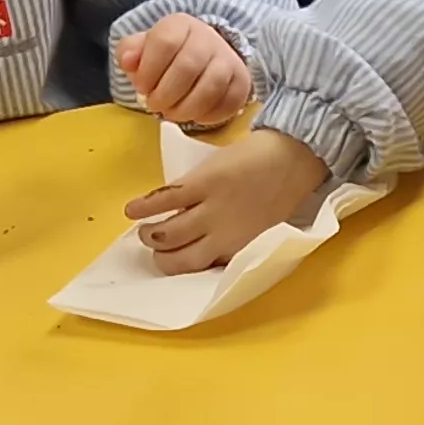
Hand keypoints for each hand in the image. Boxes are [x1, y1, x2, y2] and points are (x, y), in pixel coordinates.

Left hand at [118, 14, 252, 127]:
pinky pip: (229, 102)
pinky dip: (208, 116)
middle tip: (155, 105)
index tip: (141, 88)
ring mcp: (228, 58)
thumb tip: (128, 62)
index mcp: (180, 25)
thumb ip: (130, 52)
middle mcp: (208, 37)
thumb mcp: (142, 49)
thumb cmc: (165, 57)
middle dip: (166, 94)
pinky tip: (194, 116)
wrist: (202, 58)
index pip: (164, 42)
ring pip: (211, 86)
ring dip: (187, 108)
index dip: (149, 71)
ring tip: (172, 114)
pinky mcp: (242, 80)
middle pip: (188, 66)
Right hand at [123, 128, 330, 273]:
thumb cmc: (280, 192)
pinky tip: (131, 210)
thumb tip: (203, 245)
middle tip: (155, 247)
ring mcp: (211, 209)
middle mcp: (223, 235)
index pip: (199, 270)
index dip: (180, 268)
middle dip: (161, 257)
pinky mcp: (202, 182)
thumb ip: (234, 239)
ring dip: (149, 235)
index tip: (171, 261)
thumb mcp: (261, 227)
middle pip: (177, 259)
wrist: (293, 155)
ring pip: (167, 234)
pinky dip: (144, 206)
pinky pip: (165, 199)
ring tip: (144, 229)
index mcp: (239, 249)